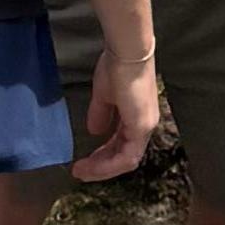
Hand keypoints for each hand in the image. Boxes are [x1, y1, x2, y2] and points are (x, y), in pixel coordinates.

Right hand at [75, 40, 160, 181]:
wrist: (127, 52)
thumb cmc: (117, 66)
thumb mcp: (104, 94)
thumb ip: (101, 113)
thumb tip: (94, 131)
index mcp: (137, 116)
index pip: (122, 144)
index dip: (103, 155)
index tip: (84, 161)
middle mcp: (145, 125)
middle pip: (123, 155)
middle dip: (100, 165)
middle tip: (80, 171)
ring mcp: (145, 127)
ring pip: (125, 159)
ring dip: (102, 168)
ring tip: (81, 171)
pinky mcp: (141, 127)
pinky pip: (126, 156)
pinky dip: (108, 164)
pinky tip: (91, 165)